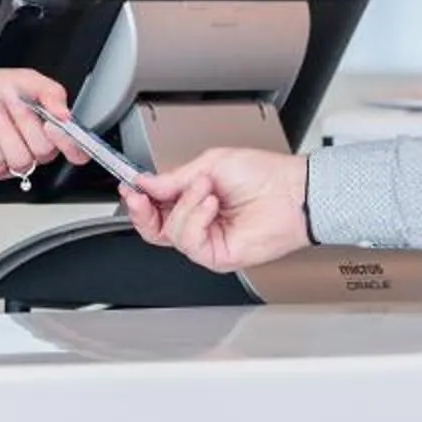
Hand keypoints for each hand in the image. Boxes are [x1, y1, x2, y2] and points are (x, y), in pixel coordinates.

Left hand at [0, 69, 90, 180]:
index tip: (55, 125)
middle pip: (44, 151)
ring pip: (19, 156)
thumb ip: (52, 93)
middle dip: (24, 119)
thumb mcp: (28, 80)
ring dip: (3, 124)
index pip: (76, 152)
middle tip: (11, 97)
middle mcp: (36, 151)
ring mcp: (14, 162)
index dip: (70, 144)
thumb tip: (65, 113)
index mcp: (52, 132)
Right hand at [122, 148, 310, 271]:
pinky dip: (196, 219)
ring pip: (169, 233)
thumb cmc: (265, 176)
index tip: (129, 185)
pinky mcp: (216, 255)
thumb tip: (145, 182)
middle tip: (141, 194)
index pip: (156, 207)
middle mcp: (198, 222)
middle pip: (153, 229)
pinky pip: (189, 242)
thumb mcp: (210, 165)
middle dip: (143, 210)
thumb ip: (174, 178)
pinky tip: (211, 205)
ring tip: (207, 189)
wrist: (292, 193)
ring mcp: (207, 240)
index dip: (139, 198)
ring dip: (185, 205)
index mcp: (194, 199)